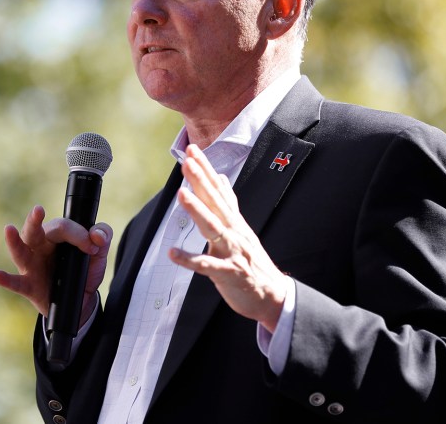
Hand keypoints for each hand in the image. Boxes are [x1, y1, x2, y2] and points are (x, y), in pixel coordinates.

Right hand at [0, 205, 112, 321]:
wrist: (82, 301)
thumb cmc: (83, 271)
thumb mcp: (98, 253)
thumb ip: (103, 236)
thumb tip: (97, 235)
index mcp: (55, 236)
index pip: (62, 227)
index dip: (79, 235)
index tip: (93, 247)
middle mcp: (40, 247)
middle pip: (34, 231)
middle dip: (35, 220)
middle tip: (38, 209)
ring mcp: (32, 266)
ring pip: (21, 252)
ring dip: (14, 242)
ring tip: (9, 229)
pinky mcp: (29, 286)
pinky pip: (15, 283)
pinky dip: (5, 279)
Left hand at [168, 144, 291, 331]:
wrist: (272, 295)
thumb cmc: (252, 261)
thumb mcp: (241, 228)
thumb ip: (229, 203)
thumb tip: (221, 178)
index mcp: (233, 221)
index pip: (218, 189)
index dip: (205, 169)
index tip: (192, 150)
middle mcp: (234, 231)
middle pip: (215, 202)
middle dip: (201, 181)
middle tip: (187, 161)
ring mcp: (232, 252)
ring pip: (213, 228)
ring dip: (197, 211)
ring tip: (182, 194)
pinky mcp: (228, 273)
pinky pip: (207, 266)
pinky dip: (190, 260)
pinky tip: (173, 253)